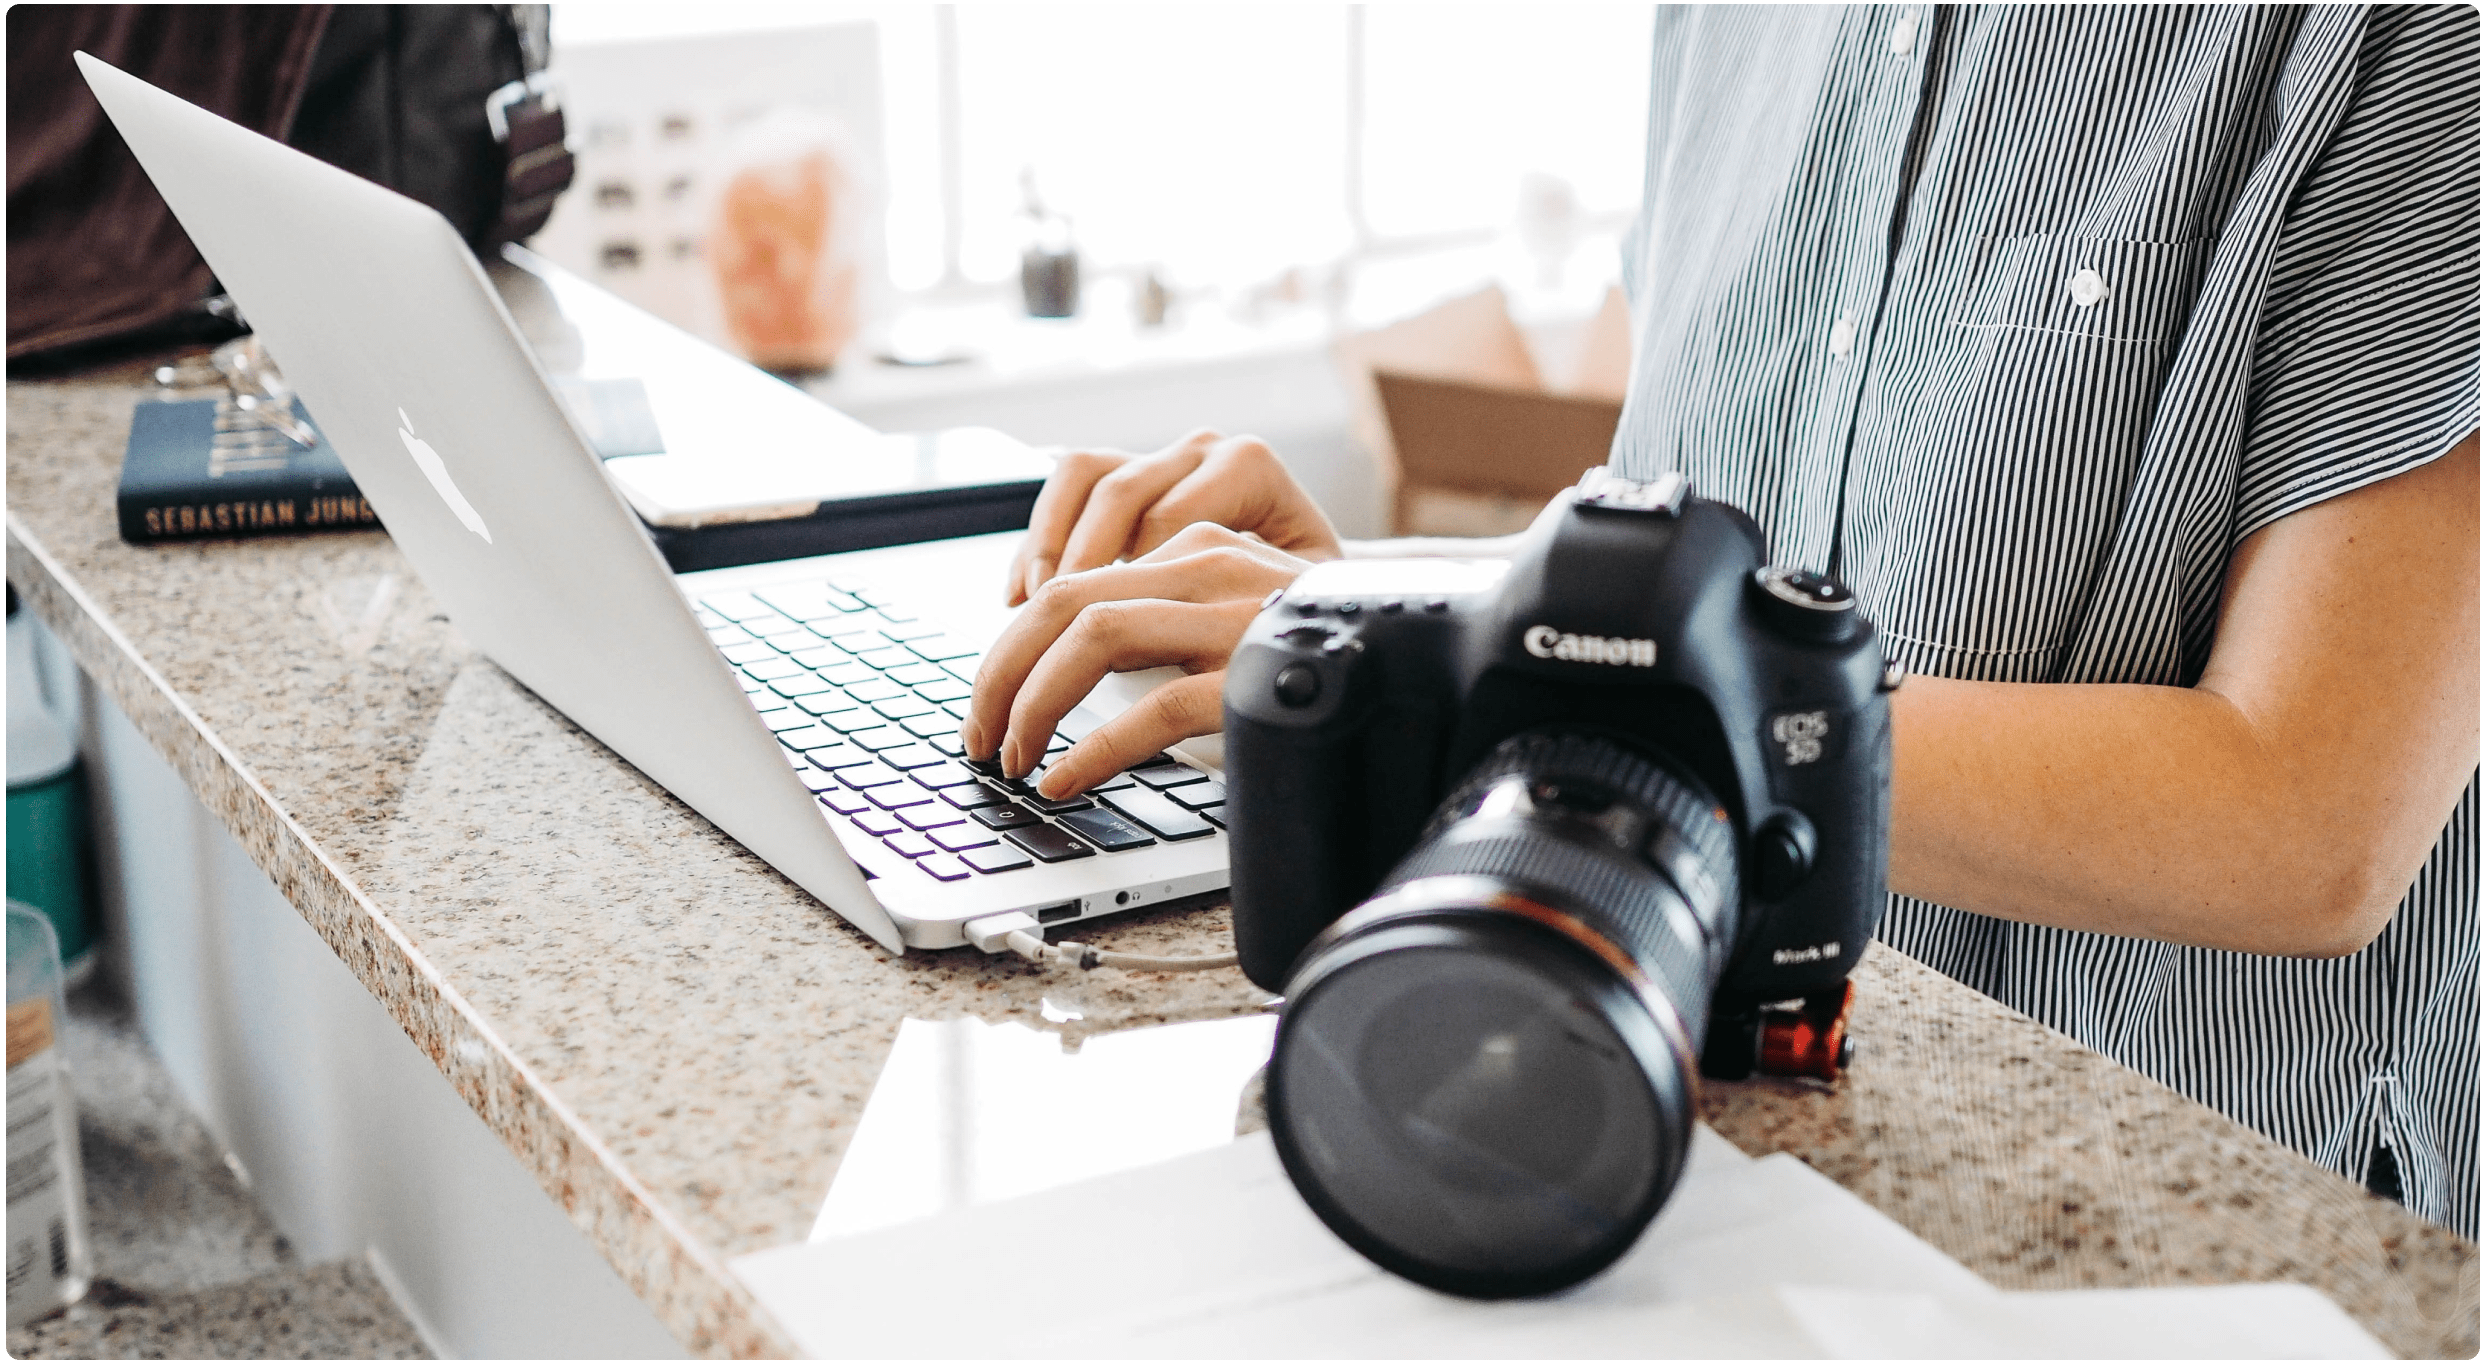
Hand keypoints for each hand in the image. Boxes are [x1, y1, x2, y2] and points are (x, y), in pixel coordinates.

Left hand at [967, 523, 1312, 796]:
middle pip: (1066, 598)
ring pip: (1094, 636)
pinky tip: (1068, 778)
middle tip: (979, 734)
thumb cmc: (1325, 658)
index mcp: (1202, 546)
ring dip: (1034, 702)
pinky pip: (1154, 707)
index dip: (1014, 641)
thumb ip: (1167, 630)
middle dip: (1002, 670)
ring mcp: (1236, 616)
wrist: (1426, 661)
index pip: (1077, 578)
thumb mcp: (1233, 627)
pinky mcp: (1256, 673)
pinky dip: (1094, 747)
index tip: (992, 698)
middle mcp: (1213, 566)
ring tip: (1013, 756)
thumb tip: (1069, 684)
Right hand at [1006, 429, 1341, 605]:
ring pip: (1083, 476)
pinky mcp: (1130, 473)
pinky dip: (1040, 538)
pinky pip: (1069, 484)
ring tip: (1032, 608)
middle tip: (1051, 636)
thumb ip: (1247, 613)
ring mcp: (1163, 457)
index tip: (1105, 637)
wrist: (1313, 575)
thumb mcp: (1292, 604)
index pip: (1170, 519)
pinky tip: (1020, 593)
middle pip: (1118, 494)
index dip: (1132, 581)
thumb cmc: (1303, 597)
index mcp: (1250, 470)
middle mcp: (1203, 451)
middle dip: (1075, 570)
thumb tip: (1192, 664)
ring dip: (1048, 546)